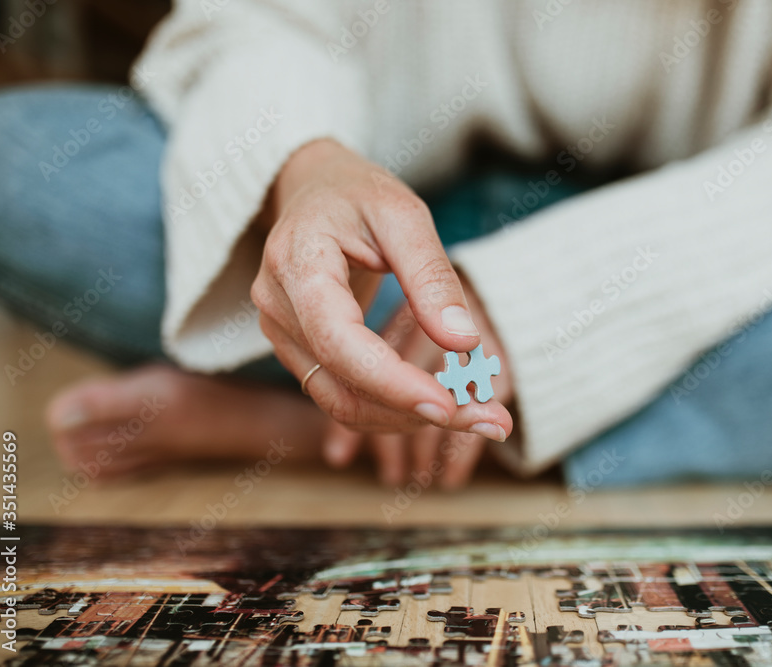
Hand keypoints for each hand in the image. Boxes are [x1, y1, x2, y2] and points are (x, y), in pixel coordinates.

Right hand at [251, 138, 509, 434]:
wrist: (314, 190)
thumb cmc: (358, 194)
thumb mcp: (404, 216)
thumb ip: (432, 278)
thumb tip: (463, 343)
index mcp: (296, 264)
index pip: (340, 343)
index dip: (393, 383)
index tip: (451, 405)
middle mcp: (278, 308)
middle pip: (342, 387)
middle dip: (416, 411)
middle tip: (493, 419)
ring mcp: (282, 335)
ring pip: (342, 404)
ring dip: (410, 419)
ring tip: (479, 413)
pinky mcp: (300, 351)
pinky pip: (344, 395)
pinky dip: (395, 407)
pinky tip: (444, 401)